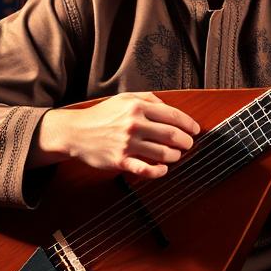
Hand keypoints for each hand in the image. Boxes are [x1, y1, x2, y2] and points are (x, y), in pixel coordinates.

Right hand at [30, 92, 200, 178]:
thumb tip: (167, 106)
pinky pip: (145, 169)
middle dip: (186, 141)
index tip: (195, 130)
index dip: (189, 124)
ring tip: (176, 155)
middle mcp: (134, 124)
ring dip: (175, 156)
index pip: (173, 116)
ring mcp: (127, 144)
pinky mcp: (120, 160)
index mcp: (137, 107)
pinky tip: (163, 169)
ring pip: (163, 153)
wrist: (75, 132)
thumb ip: (147, 99)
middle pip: (172, 135)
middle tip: (188, 144)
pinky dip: (158, 171)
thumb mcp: (123, 99)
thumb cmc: (101, 115)